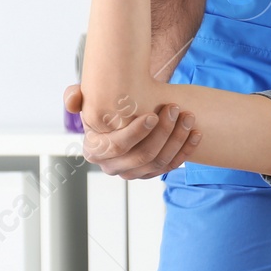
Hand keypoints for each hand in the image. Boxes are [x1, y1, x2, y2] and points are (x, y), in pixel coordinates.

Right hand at [63, 82, 202, 178]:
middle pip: (142, 155)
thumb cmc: (105, 107)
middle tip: (175, 109)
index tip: (153, 115)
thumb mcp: (87, 100)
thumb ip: (75, 96)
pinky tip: (196, 133)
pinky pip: (172, 166)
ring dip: (178, 140)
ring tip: (188, 117)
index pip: (117, 146)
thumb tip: (74, 99)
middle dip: (163, 132)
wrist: (124, 118)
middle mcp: (113, 167)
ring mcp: (134, 173)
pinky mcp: (153, 173)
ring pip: (160, 162)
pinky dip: (186, 150)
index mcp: (94, 150)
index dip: (136, 133)